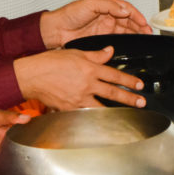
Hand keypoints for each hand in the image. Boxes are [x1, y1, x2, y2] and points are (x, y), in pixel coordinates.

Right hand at [14, 47, 145, 110]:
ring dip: (116, 112)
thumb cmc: (50, 63)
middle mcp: (86, 85)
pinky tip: (102, 122)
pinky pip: (85, 115)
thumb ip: (95, 54)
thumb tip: (110, 51)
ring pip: (102, 107)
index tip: (139, 85)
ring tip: (126, 116)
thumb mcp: (75, 52)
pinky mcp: (69, 108)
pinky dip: (94, 119)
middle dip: (129, 98)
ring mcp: (78, 99)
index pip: (114, 76)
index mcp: (89, 69)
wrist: (32, 76)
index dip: (129, 81)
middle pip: (112, 93)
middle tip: (141, 102)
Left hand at [40, 0, 151, 46]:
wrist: (56, 30)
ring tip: (143, 38)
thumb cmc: (69, 14)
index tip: (144, 22)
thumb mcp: (90, 4)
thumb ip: (109, 5)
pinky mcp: (101, 38)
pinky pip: (117, 39)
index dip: (137, 15)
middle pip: (129, 20)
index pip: (126, 8)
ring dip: (135, 33)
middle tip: (148, 32)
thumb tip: (124, 10)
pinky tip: (131, 45)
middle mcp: (107, 16)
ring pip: (125, 30)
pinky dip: (126, 41)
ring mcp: (105, 27)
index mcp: (106, 5)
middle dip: (139, 25)